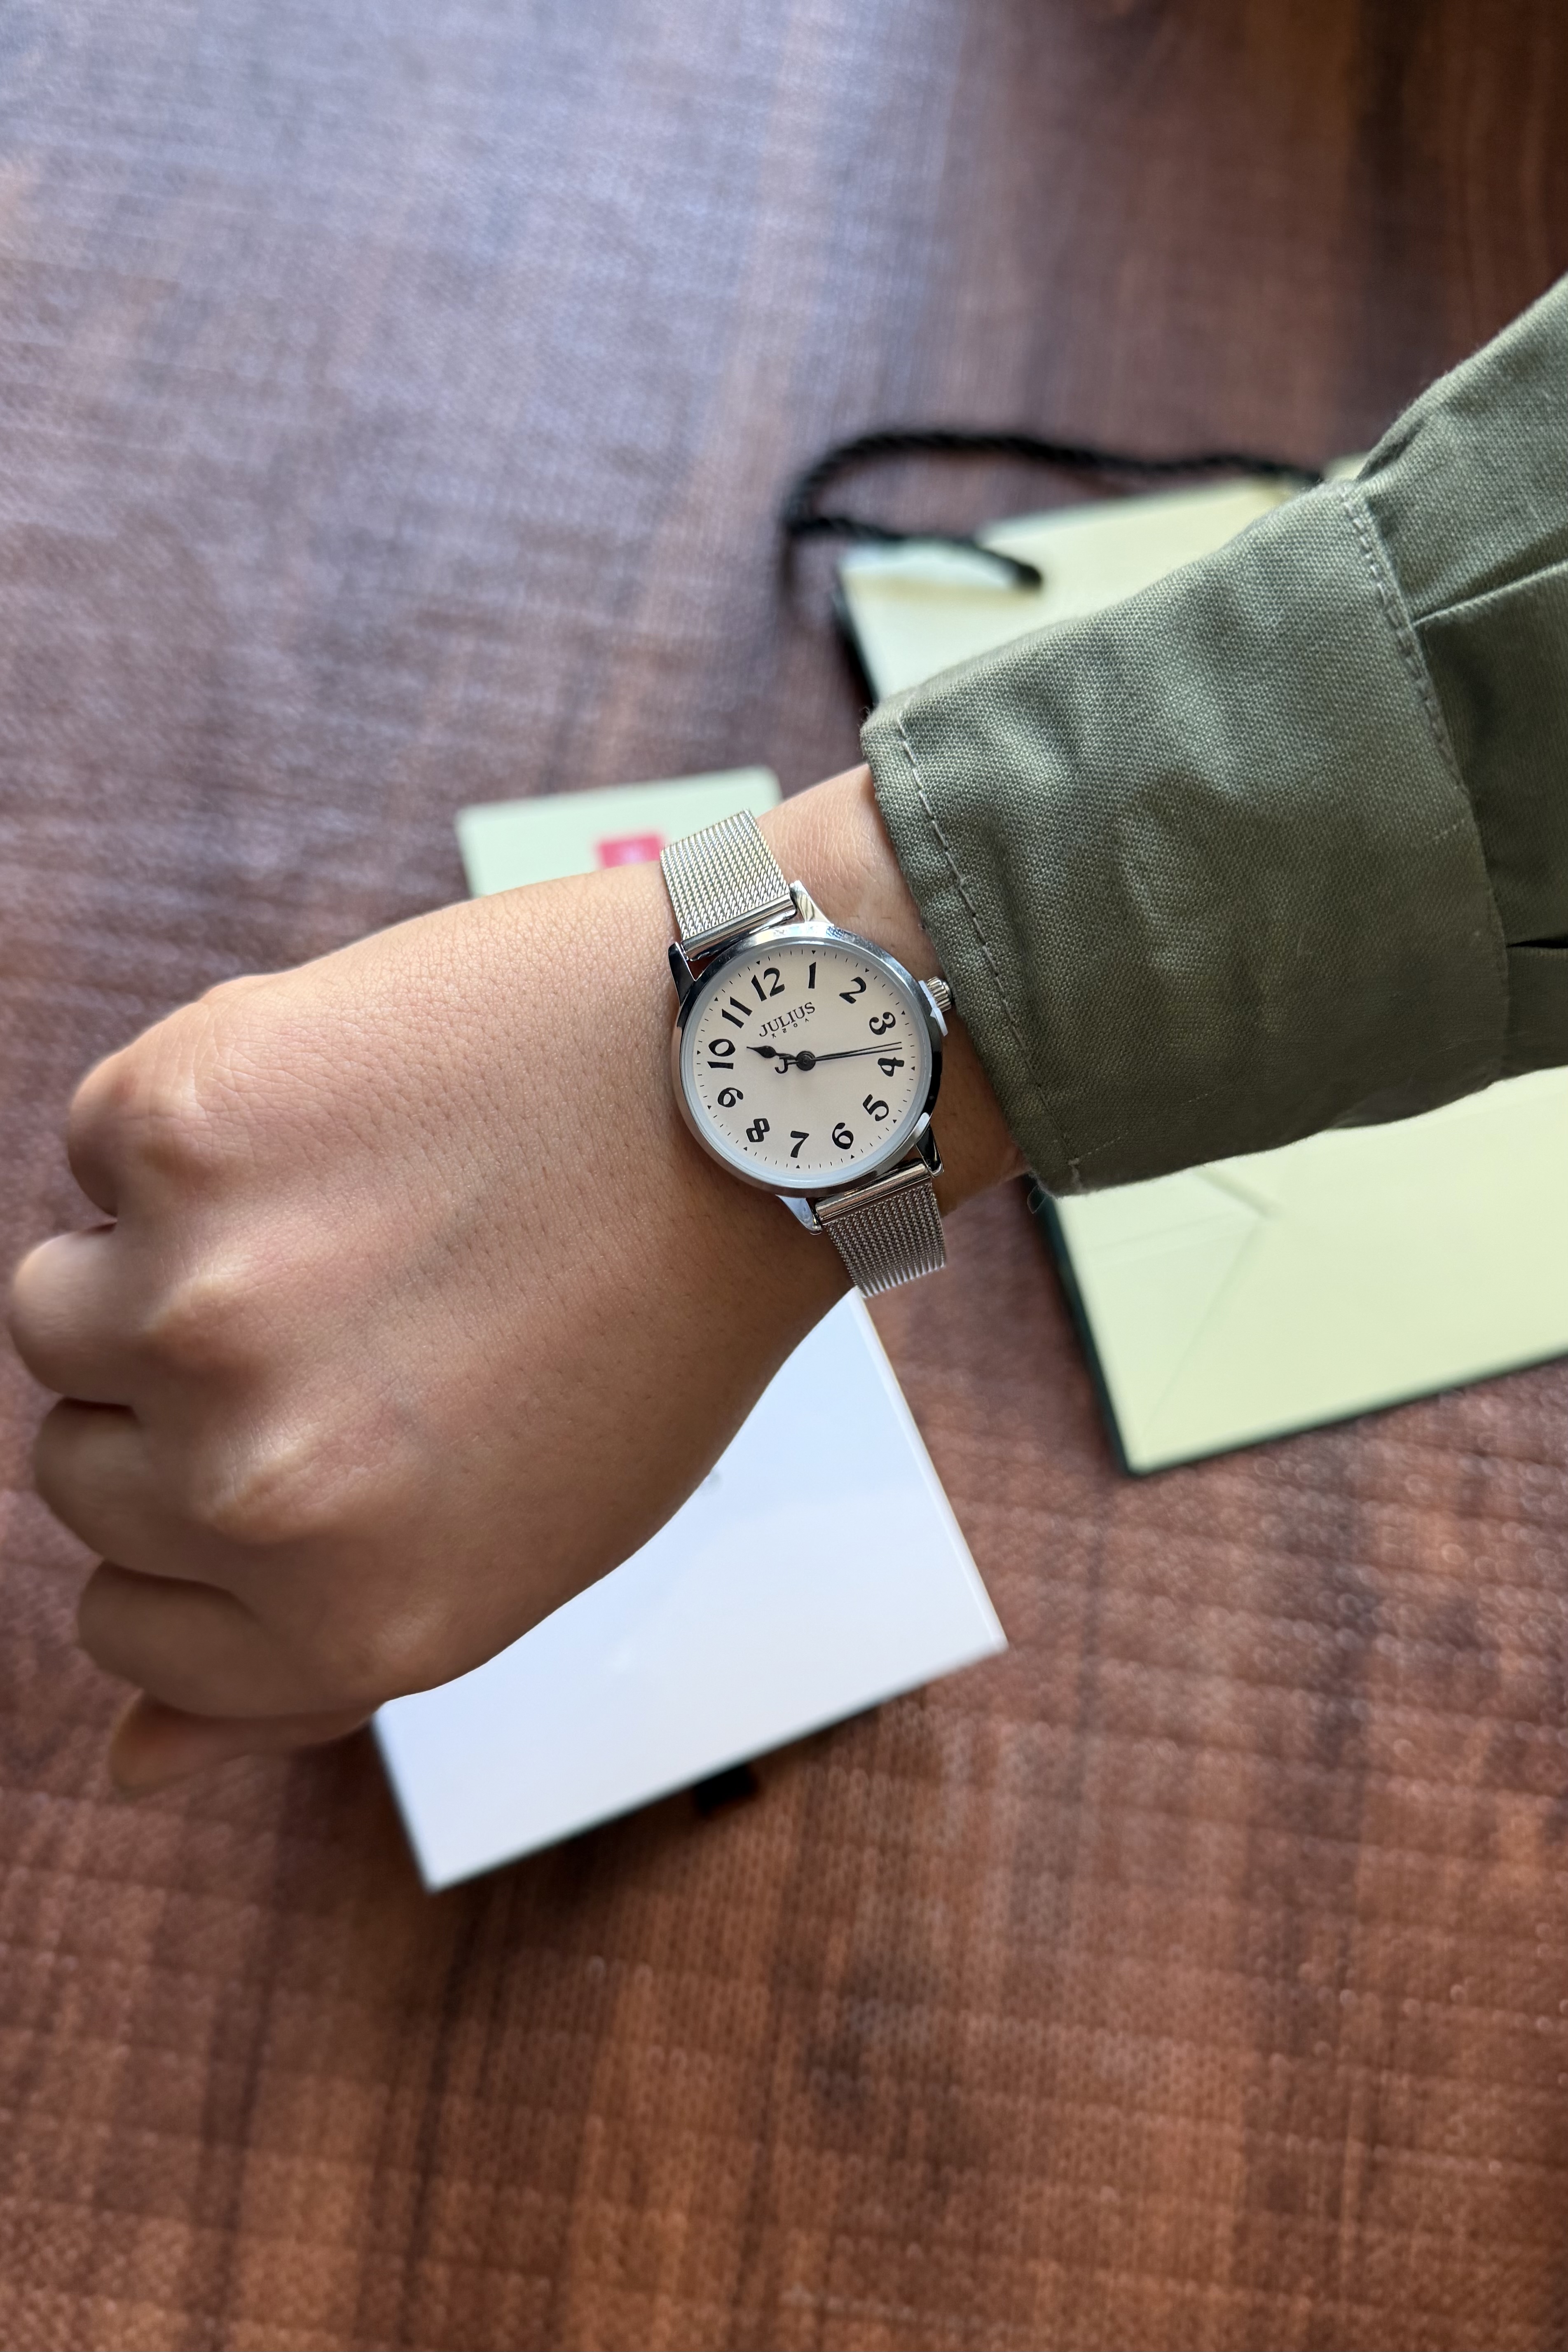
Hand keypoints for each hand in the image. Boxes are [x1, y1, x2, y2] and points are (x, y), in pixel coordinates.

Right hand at [8, 766, 1021, 1789]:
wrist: (734, 1099)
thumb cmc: (646, 1323)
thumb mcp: (515, 1554)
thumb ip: (306, 1670)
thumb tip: (128, 1765)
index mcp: (344, 1621)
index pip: (122, 1622)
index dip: (197, 1521)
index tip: (287, 1435)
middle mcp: (254, 1491)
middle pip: (75, 1467)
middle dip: (184, 1392)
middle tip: (352, 1306)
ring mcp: (198, 1311)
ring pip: (55, 1308)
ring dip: (162, 1256)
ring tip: (340, 1208)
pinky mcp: (178, 1136)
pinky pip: (99, 1149)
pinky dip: (192, 1122)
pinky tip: (345, 1109)